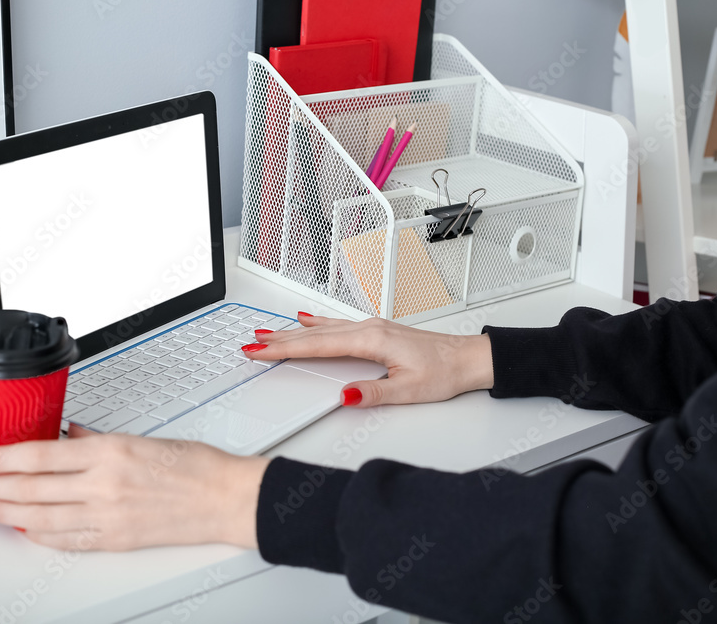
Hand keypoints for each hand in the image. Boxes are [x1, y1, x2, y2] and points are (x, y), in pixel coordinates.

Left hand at [0, 429, 269, 551]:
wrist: (224, 497)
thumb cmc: (194, 465)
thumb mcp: (140, 437)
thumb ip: (97, 437)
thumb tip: (68, 433)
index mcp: (109, 452)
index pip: (39, 454)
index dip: (2, 457)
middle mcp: (103, 485)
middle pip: (31, 488)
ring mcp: (107, 516)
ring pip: (39, 517)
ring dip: (4, 511)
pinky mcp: (114, 539)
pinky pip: (66, 540)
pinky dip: (38, 534)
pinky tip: (23, 528)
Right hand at [243, 313, 493, 407]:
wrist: (466, 358)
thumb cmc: (444, 371)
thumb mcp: (408, 390)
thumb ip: (373, 392)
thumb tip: (344, 395)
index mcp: (371, 340)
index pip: (317, 346)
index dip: (284, 349)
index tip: (260, 351)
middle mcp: (368, 328)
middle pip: (314, 335)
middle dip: (279, 340)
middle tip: (250, 343)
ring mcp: (371, 327)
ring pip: (323, 328)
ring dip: (293, 332)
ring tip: (267, 333)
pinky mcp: (376, 330)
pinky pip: (337, 325)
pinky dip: (316, 324)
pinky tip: (307, 320)